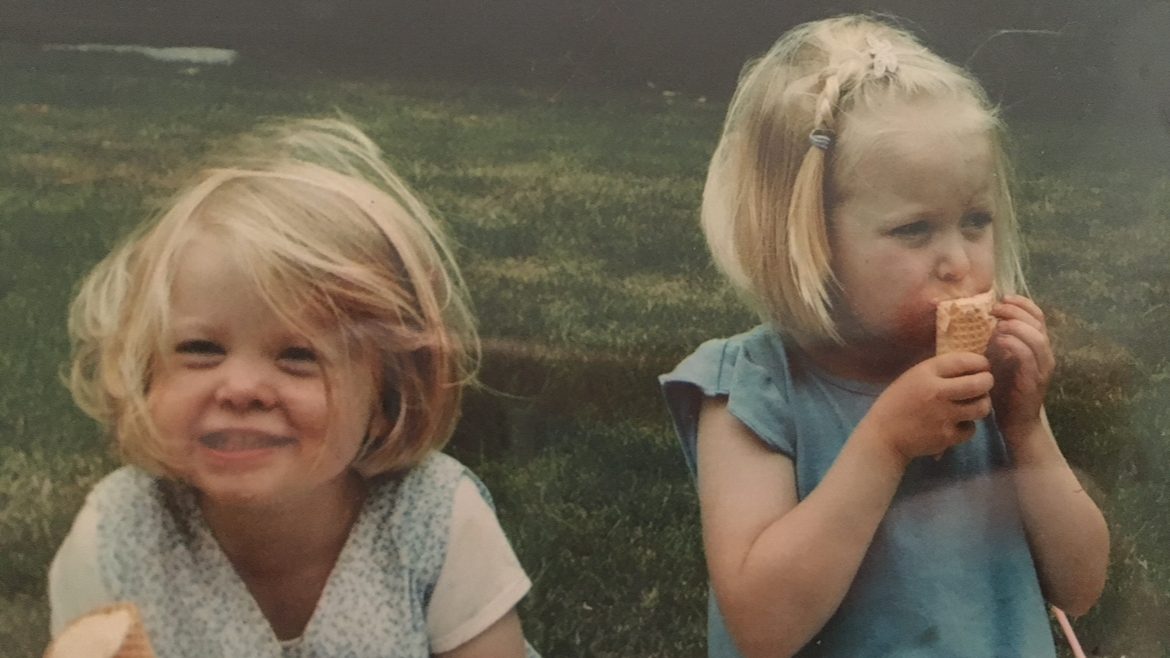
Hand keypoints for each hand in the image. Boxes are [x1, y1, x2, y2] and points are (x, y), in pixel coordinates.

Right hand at [859, 352, 993, 462]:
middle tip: (984, 384)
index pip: (964, 361)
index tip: (983, 366)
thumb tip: (970, 368)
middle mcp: (938, 392)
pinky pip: (971, 429)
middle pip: (980, 384)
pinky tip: (957, 424)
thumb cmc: (897, 402)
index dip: (981, 362)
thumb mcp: (913, 378)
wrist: (884, 435)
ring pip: (981, 407)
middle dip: (987, 382)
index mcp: (927, 373)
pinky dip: (967, 426)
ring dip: (981, 404)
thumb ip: (939, 372)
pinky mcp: (947, 436)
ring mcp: (944, 416)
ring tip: (974, 404)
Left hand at [987, 294, 1054, 442]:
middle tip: (995, 308)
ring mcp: (1042, 368)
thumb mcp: (1000, 360)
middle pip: (1038, 323)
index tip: (1003, 297)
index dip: (1023, 303)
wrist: (1016, 423)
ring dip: (1016, 326)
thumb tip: (983, 321)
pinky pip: (1028, 358)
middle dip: (1016, 310)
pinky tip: (999, 341)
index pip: (1038, 316)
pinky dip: (1015, 345)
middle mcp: (1045, 354)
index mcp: (1038, 347)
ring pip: (1037, 338)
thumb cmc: (1005, 391)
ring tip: (997, 323)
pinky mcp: (1034, 381)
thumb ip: (998, 341)